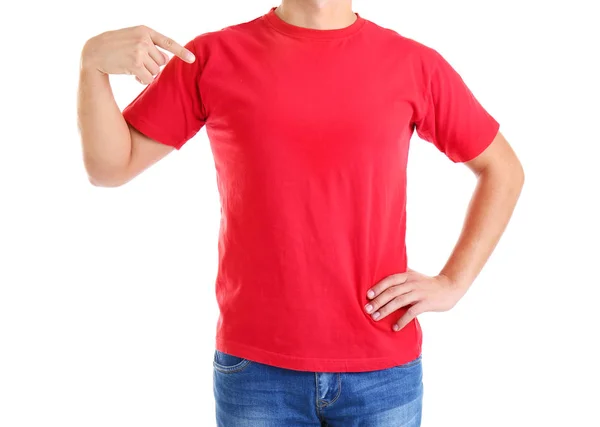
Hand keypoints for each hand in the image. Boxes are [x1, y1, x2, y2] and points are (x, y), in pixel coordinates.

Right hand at [80, 25, 195, 84]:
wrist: (94, 52)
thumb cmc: (115, 46)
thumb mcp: (132, 38)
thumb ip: (149, 44)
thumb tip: (166, 59)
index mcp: (145, 31)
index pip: (168, 42)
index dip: (182, 52)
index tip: (193, 60)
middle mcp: (144, 39)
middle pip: (162, 61)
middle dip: (152, 65)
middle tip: (137, 61)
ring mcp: (139, 51)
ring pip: (156, 71)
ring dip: (146, 73)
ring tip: (132, 67)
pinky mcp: (135, 64)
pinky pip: (148, 78)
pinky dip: (142, 80)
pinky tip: (132, 74)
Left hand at [365, 269, 467, 330]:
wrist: (449, 287)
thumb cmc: (427, 284)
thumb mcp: (413, 276)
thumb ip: (400, 277)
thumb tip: (380, 279)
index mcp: (407, 275)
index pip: (389, 280)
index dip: (378, 287)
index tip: (367, 295)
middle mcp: (412, 283)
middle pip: (392, 291)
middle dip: (378, 300)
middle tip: (367, 309)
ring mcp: (419, 293)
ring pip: (399, 301)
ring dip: (386, 310)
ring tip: (376, 318)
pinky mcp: (426, 303)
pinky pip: (412, 312)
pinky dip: (402, 320)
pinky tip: (395, 328)